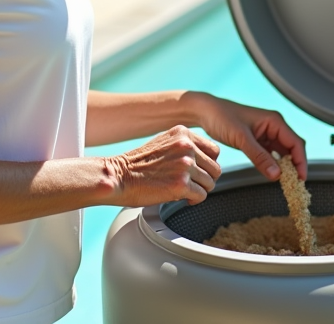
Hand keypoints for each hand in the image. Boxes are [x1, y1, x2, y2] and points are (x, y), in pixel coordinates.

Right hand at [106, 125, 221, 206]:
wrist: (118, 176)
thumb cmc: (137, 164)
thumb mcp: (164, 143)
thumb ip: (184, 146)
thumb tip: (204, 159)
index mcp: (183, 133)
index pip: (214, 151)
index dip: (208, 164)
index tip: (198, 171)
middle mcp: (186, 146)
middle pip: (215, 168)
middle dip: (205, 179)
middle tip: (191, 184)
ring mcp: (185, 165)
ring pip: (210, 183)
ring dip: (199, 190)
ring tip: (184, 190)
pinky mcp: (181, 184)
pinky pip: (201, 196)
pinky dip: (193, 200)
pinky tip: (180, 197)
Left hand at [190, 93, 307, 181]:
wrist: (205, 112)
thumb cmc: (222, 117)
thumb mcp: (241, 138)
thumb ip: (259, 157)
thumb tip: (277, 174)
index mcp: (275, 121)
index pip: (296, 143)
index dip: (301, 161)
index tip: (301, 178)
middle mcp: (274, 127)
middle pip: (292, 149)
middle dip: (295, 166)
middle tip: (294, 184)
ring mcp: (266, 134)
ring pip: (283, 153)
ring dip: (285, 167)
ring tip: (286, 182)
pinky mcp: (258, 141)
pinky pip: (271, 155)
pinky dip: (274, 165)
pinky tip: (272, 174)